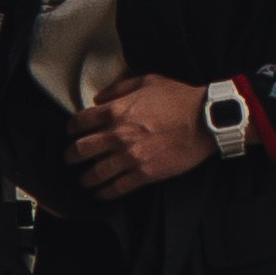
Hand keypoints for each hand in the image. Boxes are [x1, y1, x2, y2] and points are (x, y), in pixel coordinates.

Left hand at [66, 71, 217, 197]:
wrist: (205, 120)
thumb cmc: (179, 98)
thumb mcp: (146, 81)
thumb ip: (118, 88)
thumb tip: (98, 98)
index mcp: (116, 111)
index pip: (79, 123)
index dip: (70, 129)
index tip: (70, 134)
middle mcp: (117, 135)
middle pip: (80, 150)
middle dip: (71, 156)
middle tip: (70, 159)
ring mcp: (130, 157)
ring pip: (95, 173)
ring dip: (85, 178)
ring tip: (84, 180)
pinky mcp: (144, 174)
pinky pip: (116, 188)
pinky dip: (104, 193)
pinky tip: (101, 193)